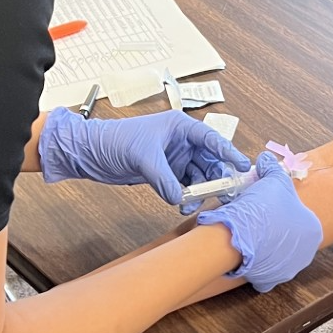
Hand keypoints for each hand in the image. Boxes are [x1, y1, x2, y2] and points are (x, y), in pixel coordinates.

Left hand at [38, 107, 248, 203]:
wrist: (90, 152)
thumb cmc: (114, 141)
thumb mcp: (143, 158)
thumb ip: (164, 179)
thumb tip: (180, 199)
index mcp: (179, 126)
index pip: (211, 139)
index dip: (229, 152)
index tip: (243, 166)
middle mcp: (181, 141)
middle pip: (209, 160)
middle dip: (216, 177)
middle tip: (223, 193)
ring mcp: (173, 157)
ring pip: (198, 175)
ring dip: (199, 190)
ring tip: (195, 203)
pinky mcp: (165, 172)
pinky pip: (184, 185)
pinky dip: (186, 196)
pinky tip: (183, 206)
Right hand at [196, 152, 321, 292]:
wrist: (238, 236)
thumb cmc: (262, 209)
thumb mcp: (273, 180)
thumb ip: (273, 167)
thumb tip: (267, 158)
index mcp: (314, 230)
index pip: (302, 216)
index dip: (285, 208)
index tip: (271, 204)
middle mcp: (306, 253)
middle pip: (292, 237)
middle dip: (278, 229)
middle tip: (262, 218)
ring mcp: (288, 270)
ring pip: (279, 255)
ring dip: (268, 246)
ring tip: (253, 233)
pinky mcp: (269, 281)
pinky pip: (264, 271)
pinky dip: (257, 263)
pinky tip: (249, 251)